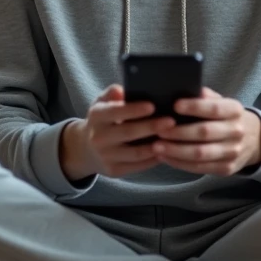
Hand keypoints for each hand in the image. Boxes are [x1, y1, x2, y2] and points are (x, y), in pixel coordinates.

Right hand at [60, 85, 174, 180]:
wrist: (86, 149)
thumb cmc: (103, 120)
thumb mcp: (102, 103)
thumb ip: (111, 93)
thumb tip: (121, 90)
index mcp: (97, 117)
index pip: (115, 111)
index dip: (134, 110)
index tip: (152, 106)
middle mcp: (98, 137)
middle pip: (128, 132)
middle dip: (150, 127)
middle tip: (171, 121)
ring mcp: (106, 156)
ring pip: (135, 153)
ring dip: (155, 146)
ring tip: (173, 138)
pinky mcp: (114, 171)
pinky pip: (137, 166)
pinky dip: (153, 159)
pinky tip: (166, 151)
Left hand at [152, 87, 260, 175]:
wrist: (254, 140)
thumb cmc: (226, 117)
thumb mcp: (222, 102)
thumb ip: (205, 97)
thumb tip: (183, 89)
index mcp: (234, 110)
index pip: (214, 108)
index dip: (194, 107)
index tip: (175, 105)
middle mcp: (236, 131)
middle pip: (204, 133)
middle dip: (178, 132)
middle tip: (158, 130)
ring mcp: (233, 152)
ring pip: (200, 154)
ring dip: (175, 151)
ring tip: (157, 146)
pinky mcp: (226, 168)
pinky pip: (200, 168)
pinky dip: (180, 163)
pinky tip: (166, 157)